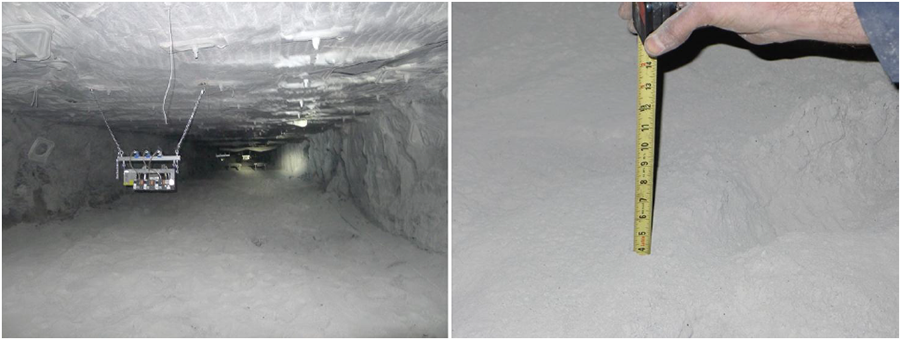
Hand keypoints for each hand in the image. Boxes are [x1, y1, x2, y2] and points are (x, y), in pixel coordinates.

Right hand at [618, 2, 868, 56]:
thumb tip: (653, 44)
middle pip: (664, 1)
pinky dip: (671, 29)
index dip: (641, 2)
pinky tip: (662, 39)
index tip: (627, 12)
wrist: (788, 13)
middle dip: (645, 10)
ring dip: (657, 22)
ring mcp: (704, 1)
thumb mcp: (707, 9)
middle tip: (631, 24)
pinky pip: (684, 20)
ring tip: (642, 35)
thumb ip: (676, 25)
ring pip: (673, 9)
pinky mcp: (712, 12)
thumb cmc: (755, 1)